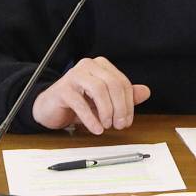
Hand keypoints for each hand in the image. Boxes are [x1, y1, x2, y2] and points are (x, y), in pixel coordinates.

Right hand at [31, 56, 150, 133]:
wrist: (50, 108)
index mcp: (101, 66)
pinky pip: (80, 103)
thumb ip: (124, 96)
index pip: (122, 82)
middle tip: (120, 125)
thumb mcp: (104, 101)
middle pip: (112, 84)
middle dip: (120, 107)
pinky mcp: (62, 89)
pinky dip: (91, 118)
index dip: (129, 103)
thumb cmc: (78, 102)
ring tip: (107, 126)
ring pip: (98, 90)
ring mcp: (74, 76)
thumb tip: (146, 92)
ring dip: (107, 111)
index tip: (128, 120)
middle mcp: (88, 66)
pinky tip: (96, 129)